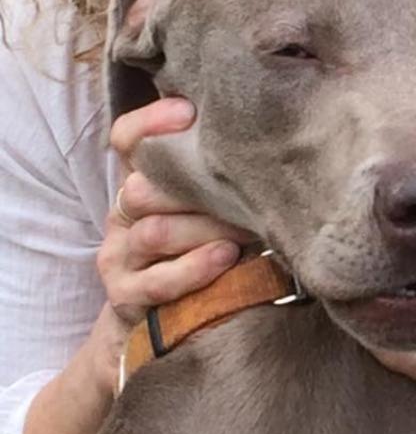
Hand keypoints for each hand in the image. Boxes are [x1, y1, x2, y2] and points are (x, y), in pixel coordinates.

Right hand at [98, 97, 252, 333]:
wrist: (168, 320)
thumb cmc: (204, 248)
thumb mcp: (211, 206)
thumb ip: (223, 174)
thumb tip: (277, 137)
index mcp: (139, 180)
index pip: (127, 138)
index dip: (151, 122)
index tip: (190, 113)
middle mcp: (122, 213)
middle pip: (143, 188)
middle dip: (197, 190)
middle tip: (247, 189)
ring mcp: (119, 255)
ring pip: (154, 233)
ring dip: (204, 230)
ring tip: (246, 230)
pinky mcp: (125, 294)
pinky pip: (157, 280)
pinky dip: (195, 269)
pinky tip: (226, 259)